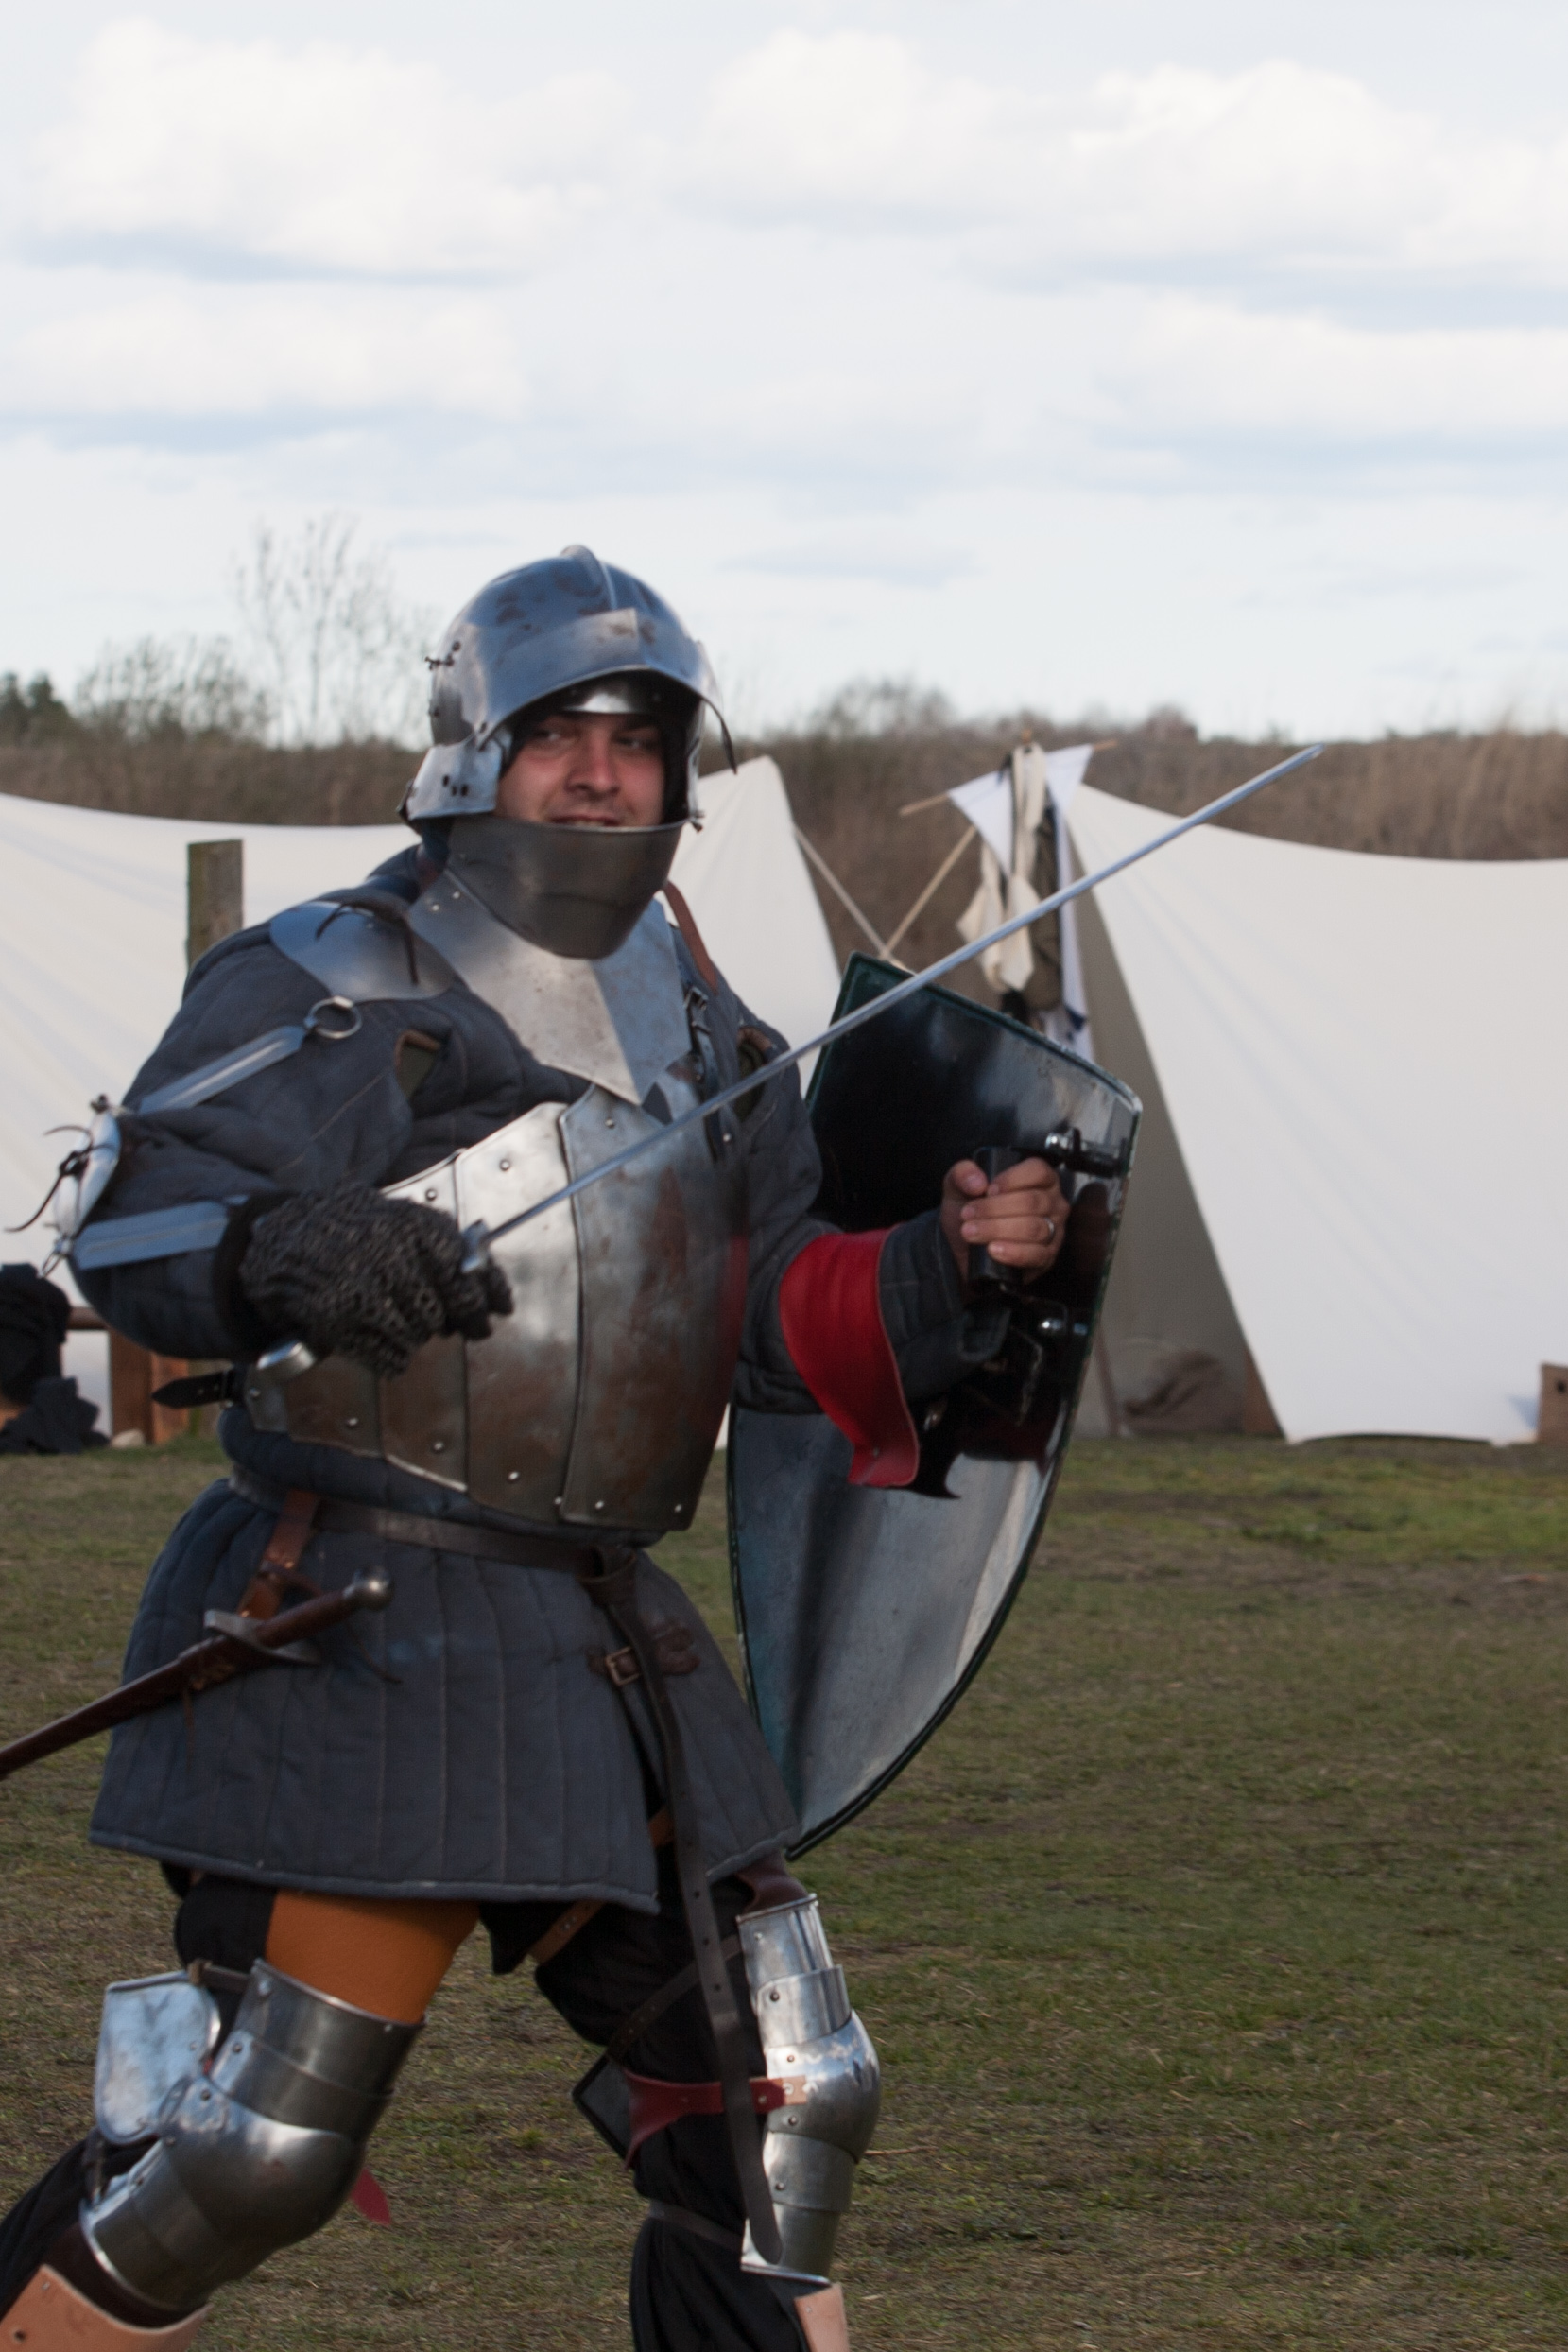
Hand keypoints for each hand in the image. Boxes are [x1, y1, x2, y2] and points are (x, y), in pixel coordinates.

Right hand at [240, 1183, 513, 1377]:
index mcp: (415, 1229)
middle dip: (453, 1320)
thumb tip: (494, 1295)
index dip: (489, 1298)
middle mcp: (392, 1257)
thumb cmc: (364, 1233)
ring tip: (400, 1315)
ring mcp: (364, 1288)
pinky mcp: (341, 1318)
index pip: (468, 1275)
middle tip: (450, 1321)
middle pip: (446, 1313)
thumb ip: (452, 1252)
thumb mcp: (410, 1226)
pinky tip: (384, 1335)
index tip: (498, 1311)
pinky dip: (395, 1355)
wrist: (296, 1238)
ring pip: (419, 1337)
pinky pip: (391, 1358)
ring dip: (418, 1333)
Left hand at [940, 1157, 1068, 1284]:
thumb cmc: (971, 1212)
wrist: (964, 1248)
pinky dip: (1013, 1252)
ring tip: (971, 1232)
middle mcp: (1052, 1203)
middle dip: (995, 1209)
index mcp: (1040, 1179)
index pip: (1038, 1171)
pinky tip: (993, 1250)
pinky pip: (1036, 1255)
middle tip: (967, 1215)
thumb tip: (977, 1182)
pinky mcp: (1047, 1257)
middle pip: (1031, 1201)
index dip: (1012, 1179)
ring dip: (998, 1230)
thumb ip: (962, 1174)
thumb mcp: (959, 1187)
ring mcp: (1053, 1231)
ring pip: (1033, 1228)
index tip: (988, 1190)